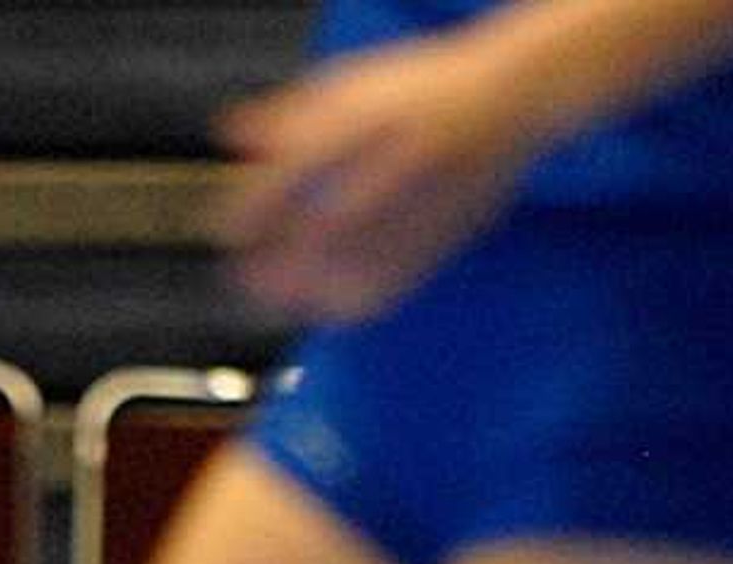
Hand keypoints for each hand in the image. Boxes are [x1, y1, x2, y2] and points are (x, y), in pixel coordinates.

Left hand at [214, 30, 549, 322]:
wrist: (506, 102)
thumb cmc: (418, 91)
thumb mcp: (348, 86)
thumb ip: (288, 114)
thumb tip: (232, 136)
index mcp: (365, 117)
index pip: (293, 171)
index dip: (253, 209)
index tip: (226, 233)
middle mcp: (392, 162)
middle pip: (320, 228)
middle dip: (275, 261)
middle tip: (243, 278)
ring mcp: (423, 204)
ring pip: (357, 264)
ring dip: (307, 292)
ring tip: (276, 299)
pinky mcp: (442, 239)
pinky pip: (392, 285)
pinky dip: (351, 302)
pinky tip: (327, 307)